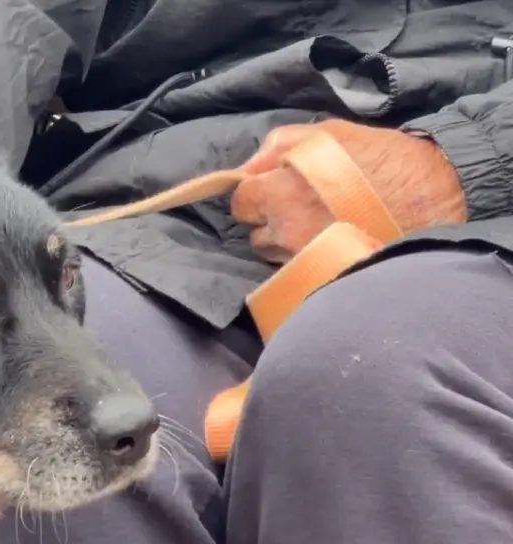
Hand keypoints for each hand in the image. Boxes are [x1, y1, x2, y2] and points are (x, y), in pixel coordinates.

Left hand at [230, 119, 467, 263]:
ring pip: (274, 256)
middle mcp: (287, 229)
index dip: (254, 193)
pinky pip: (297, 272)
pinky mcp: (325, 276)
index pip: (240, 202)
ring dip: (285, 243)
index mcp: (281, 190)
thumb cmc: (381, 157)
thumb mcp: (327, 134)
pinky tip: (327, 245)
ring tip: (318, 226)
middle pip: (254, 233)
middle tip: (298, 208)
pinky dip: (305, 260)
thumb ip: (278, 145)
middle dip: (269, 220)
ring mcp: (305, 258)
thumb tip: (246, 168)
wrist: (437, 191)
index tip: (272, 189)